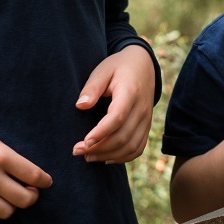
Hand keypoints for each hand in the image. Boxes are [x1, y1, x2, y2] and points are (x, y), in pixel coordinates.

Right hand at [0, 113, 51, 223]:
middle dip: (31, 196)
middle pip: (24, 199)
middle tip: (29, 191)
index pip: (34, 175)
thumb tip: (29, 177)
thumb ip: (10, 159)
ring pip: (6, 212)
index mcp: (0, 155)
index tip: (45, 182)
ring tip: (10, 198)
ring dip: (13, 207)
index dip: (44, 181)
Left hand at [73, 45, 154, 163]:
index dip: (101, 133)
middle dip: (99, 148)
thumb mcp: (103, 70)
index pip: (118, 117)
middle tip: (77, 151)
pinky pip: (138, 148)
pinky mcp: (146, 126)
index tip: (83, 142)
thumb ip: (92, 87)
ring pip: (131, 147)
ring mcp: (146, 119)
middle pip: (123, 136)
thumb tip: (80, 106)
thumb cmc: (118, 67)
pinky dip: (123, 157)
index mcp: (130, 92)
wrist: (143, 65)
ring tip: (88, 157)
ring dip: (109, 155)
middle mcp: (141, 108)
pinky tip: (106, 158)